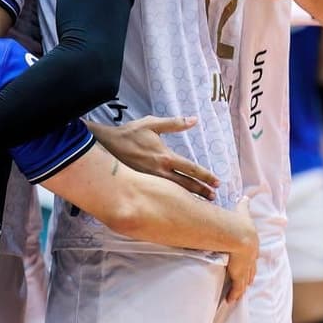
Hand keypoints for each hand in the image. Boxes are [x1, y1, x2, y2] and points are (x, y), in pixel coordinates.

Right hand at [89, 116, 218, 199]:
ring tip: (202, 202)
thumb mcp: (152, 124)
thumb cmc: (129, 133)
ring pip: (175, 191)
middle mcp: (160, 171)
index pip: (191, 169)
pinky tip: (180, 201)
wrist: (105, 145)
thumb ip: (174, 123)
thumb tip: (194, 119)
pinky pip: (162, 193)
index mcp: (165, 156)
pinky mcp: (143, 184)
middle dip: (202, 191)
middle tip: (214, 196)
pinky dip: (174, 197)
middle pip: (186, 184)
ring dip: (190, 197)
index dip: (206, 176)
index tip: (217, 182)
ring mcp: (151, 180)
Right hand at [224, 197, 257, 304]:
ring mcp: (245, 267)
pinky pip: (236, 288)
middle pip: (250, 270)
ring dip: (242, 287)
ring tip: (238, 294)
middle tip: (247, 282)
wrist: (237, 233)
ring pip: (244, 281)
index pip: (251, 255)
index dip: (250, 260)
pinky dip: (234, 294)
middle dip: (249, 275)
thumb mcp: (242, 212)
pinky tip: (230, 300)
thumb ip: (244, 204)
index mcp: (251, 244)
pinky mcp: (238, 275)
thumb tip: (246, 195)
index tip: (248, 264)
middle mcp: (250, 257)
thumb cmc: (238, 222)